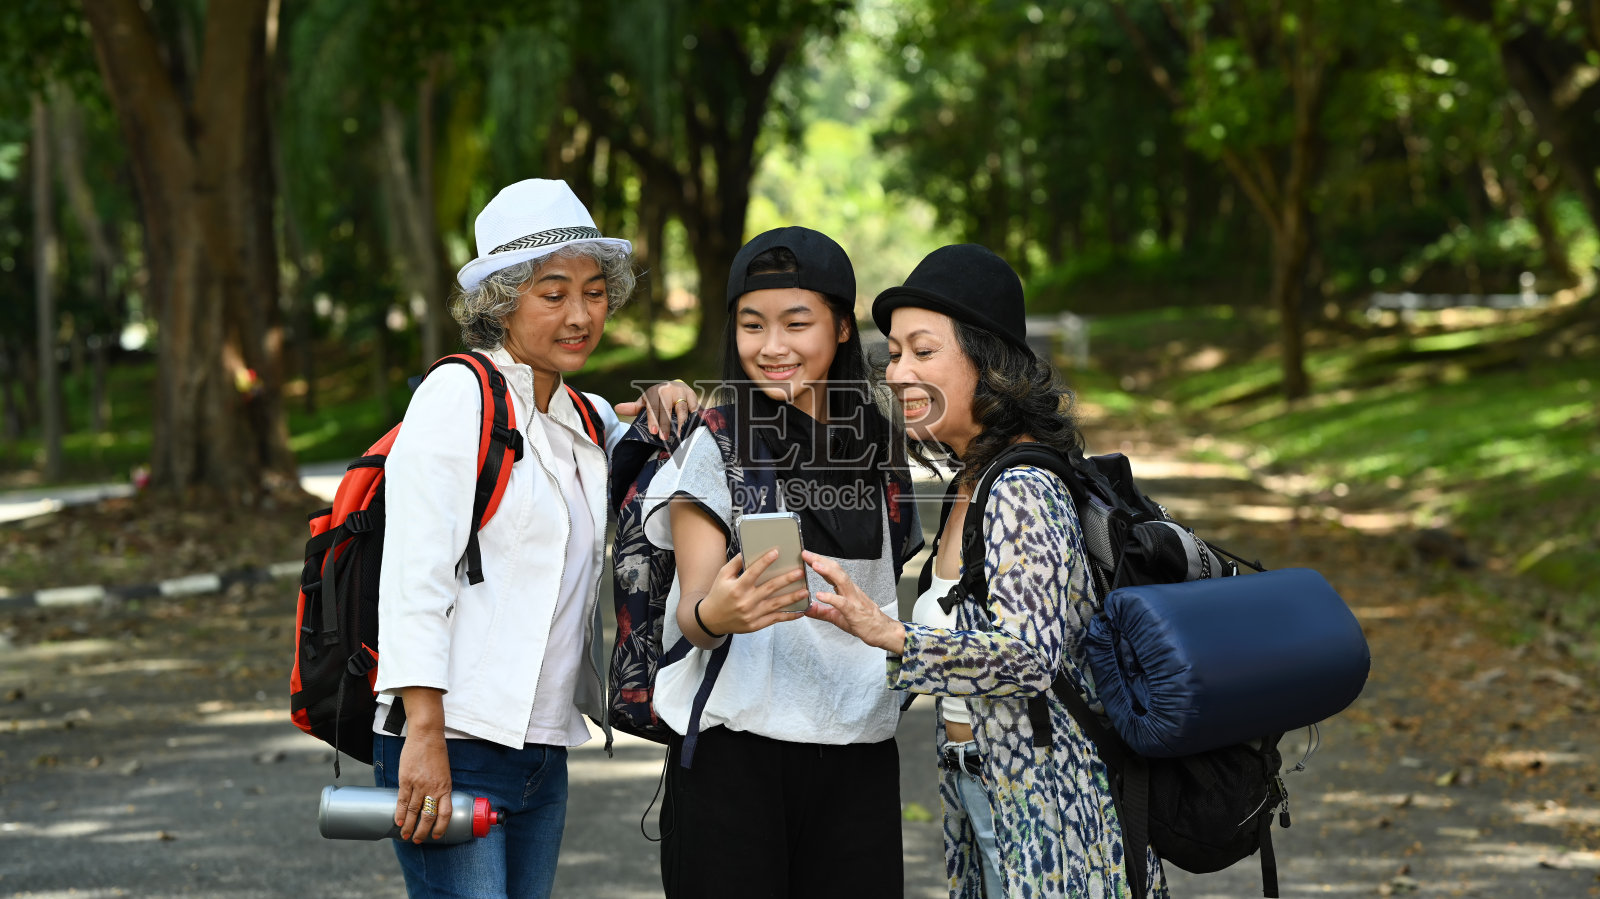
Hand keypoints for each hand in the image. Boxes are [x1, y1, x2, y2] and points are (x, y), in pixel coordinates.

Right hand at [394, 729, 452, 842]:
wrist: (427, 735)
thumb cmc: (436, 752)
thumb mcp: (443, 772)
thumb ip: (439, 787)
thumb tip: (433, 801)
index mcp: (445, 786)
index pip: (446, 813)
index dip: (441, 827)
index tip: (436, 835)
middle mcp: (433, 788)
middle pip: (428, 816)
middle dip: (422, 831)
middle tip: (417, 840)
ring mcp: (419, 785)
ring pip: (413, 811)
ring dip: (408, 825)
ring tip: (404, 834)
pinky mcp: (406, 780)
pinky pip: (402, 800)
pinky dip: (399, 813)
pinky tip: (397, 821)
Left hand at [613, 379, 698, 436]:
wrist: (676, 387)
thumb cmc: (657, 399)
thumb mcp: (646, 402)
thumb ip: (633, 408)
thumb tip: (617, 408)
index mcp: (655, 391)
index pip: (653, 407)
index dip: (654, 420)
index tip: (653, 432)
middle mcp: (669, 390)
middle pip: (667, 409)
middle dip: (665, 424)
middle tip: (664, 438)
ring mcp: (682, 393)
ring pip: (682, 409)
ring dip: (680, 423)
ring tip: (679, 435)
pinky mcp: (694, 397)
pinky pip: (694, 409)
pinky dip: (693, 419)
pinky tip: (692, 429)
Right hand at [696, 550, 810, 635]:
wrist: (711, 620)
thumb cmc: (718, 594)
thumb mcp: (723, 576)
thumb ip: (736, 563)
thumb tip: (749, 551)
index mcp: (737, 587)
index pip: (753, 572)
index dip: (765, 561)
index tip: (777, 552)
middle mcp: (746, 601)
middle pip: (769, 588)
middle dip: (786, 579)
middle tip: (800, 572)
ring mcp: (752, 615)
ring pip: (776, 605)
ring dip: (792, 598)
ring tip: (805, 591)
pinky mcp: (755, 625)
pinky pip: (775, 619)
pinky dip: (789, 616)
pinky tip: (800, 611)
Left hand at [802, 550, 906, 653]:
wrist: (881, 632)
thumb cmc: (862, 622)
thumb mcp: (836, 617)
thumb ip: (821, 612)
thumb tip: (805, 609)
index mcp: (846, 590)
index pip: (832, 571)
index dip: (820, 562)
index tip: (807, 555)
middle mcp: (851, 591)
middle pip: (836, 571)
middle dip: (821, 561)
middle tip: (806, 554)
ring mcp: (854, 600)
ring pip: (842, 581)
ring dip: (828, 572)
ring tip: (814, 565)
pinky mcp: (854, 613)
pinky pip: (843, 603)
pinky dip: (831, 598)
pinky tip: (820, 595)